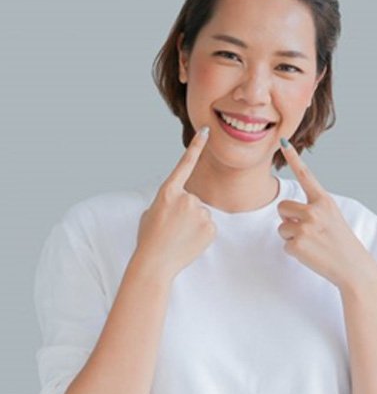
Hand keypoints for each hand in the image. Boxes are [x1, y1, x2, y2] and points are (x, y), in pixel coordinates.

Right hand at [135, 127, 216, 279]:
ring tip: (179, 236)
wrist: (155, 262)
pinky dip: (200, 234)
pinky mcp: (211, 227)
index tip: (206, 131)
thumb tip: (178, 201)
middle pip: (193, 199)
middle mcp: (186, 198)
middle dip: (185, 212)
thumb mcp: (151, 212)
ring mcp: (200, 212)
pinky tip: (188, 241)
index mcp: (168, 191)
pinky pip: (208, 226)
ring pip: (201, 214)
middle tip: (172, 227)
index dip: (196, 146)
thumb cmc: (149, 238)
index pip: (185, 164)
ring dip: (193, 224)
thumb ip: (168, 200)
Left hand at [277, 138, 375, 289]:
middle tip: (309, 231)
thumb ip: (313, 208)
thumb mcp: (332, 217)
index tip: (283, 141)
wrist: (353, 267)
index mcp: (324, 201)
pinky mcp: (297, 244)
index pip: (305, 175)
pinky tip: (311, 254)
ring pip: (281, 227)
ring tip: (312, 243)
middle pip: (282, 207)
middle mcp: (314, 210)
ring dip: (291, 236)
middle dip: (289, 219)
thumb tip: (287, 208)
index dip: (293, 158)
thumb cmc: (341, 242)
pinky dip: (295, 251)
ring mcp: (305, 227)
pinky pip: (285, 244)